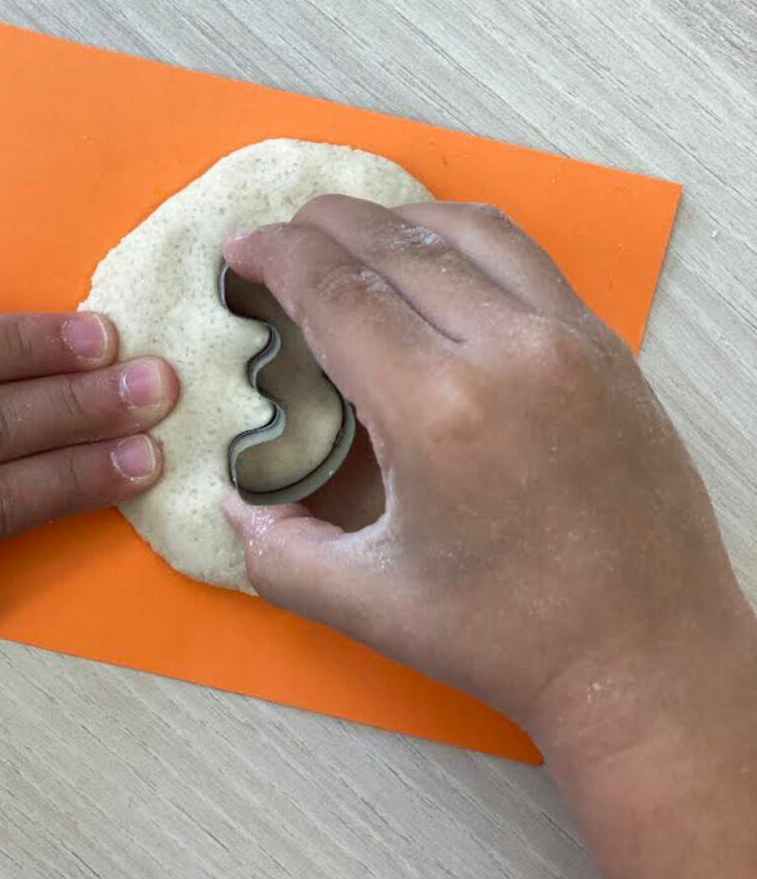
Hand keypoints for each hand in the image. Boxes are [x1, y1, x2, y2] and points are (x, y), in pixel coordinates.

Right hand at [222, 197, 751, 738]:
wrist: (643, 658)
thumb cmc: (512, 638)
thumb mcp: (369, 604)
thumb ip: (277, 554)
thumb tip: (235, 508)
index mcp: (439, 410)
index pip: (338, 291)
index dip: (278, 256)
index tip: (243, 248)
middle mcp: (509, 353)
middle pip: (395, 243)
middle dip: (322, 226)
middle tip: (281, 236)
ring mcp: (569, 341)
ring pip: (467, 232)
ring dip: (395, 219)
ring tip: (351, 235)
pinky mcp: (607, 349)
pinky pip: (525, 259)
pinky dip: (465, 239)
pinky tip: (438, 259)